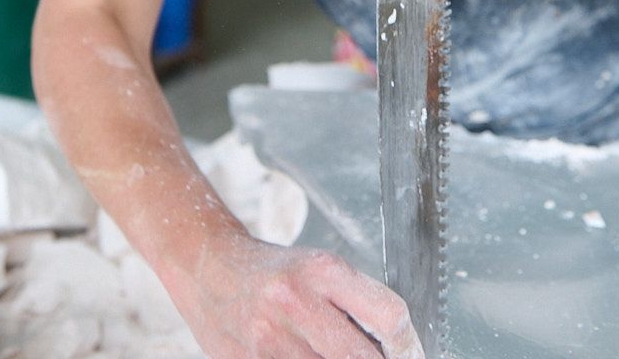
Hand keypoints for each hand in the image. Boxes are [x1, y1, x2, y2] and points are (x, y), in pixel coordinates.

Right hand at [173, 229, 424, 358]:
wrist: (209, 268)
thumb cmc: (273, 272)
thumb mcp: (319, 269)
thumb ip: (357, 304)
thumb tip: (398, 348)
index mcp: (322, 271)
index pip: (389, 315)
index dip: (408, 345)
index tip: (409, 354)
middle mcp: (297, 303)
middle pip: (364, 358)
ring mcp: (271, 341)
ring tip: (337, 355)